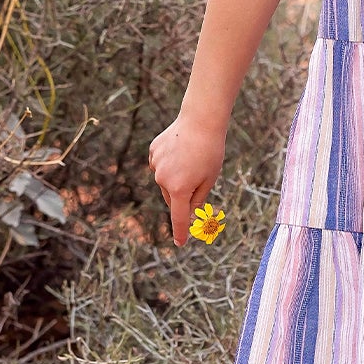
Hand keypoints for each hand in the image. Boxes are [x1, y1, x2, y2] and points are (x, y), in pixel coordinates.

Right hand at [148, 115, 227, 244]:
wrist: (201, 120)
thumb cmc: (210, 152)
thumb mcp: (209, 179)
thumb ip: (198, 199)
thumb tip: (189, 213)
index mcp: (179, 189)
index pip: (178, 217)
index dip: (180, 232)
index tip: (180, 243)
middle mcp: (163, 179)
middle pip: (172, 198)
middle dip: (183, 196)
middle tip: (198, 179)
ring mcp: (156, 164)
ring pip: (166, 181)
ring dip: (176, 177)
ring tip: (191, 159)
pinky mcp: (153, 152)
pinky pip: (161, 164)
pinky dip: (170, 163)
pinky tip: (181, 150)